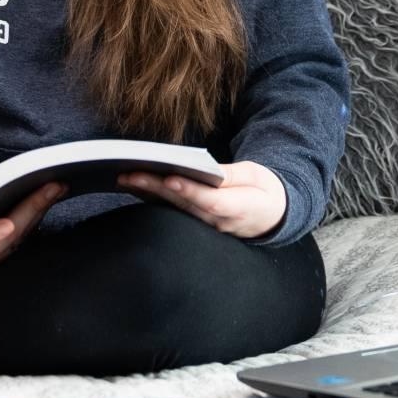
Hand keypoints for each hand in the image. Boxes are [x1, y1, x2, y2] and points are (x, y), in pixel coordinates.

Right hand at [0, 182, 64, 275]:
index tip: (8, 224)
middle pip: (8, 237)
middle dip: (32, 210)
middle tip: (52, 187)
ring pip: (21, 236)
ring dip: (40, 211)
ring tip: (57, 188)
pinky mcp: (4, 251)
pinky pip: (23, 234)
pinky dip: (37, 214)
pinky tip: (50, 197)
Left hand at [119, 160, 286, 239]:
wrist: (272, 216)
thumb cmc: (264, 191)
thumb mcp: (257, 176)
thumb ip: (234, 175)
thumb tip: (208, 170)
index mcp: (239, 208)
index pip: (210, 201)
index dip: (189, 191)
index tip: (169, 178)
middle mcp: (219, 222)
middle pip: (184, 205)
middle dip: (156, 188)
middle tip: (130, 174)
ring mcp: (207, 227)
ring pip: (175, 210)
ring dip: (149, 195)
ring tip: (124, 178)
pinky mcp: (198, 225)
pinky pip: (175, 212)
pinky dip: (155, 200)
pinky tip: (136, 188)